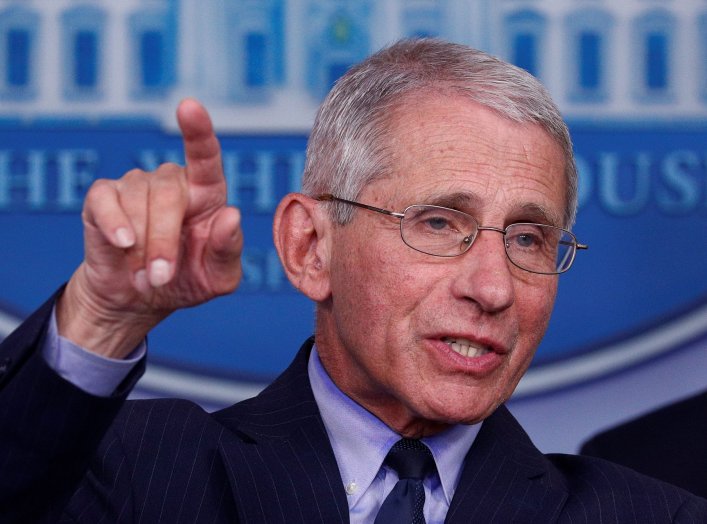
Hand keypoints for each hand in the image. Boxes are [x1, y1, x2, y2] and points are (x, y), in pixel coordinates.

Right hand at [57, 99, 242, 357]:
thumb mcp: (218, 276)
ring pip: (137, 202)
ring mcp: (136, 185)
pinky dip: (115, 226)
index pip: (206, 156)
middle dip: (164, 243)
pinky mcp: (102, 197)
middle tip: (161, 278)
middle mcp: (172, 181)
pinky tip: (122, 244)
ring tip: (146, 275)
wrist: (139, 300)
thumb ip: (229, 249)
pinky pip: (105, 202)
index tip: (189, 107)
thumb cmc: (186, 281)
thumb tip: (232, 215)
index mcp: (206, 193)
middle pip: (168, 195)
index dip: (198, 131)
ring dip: (142, 247)